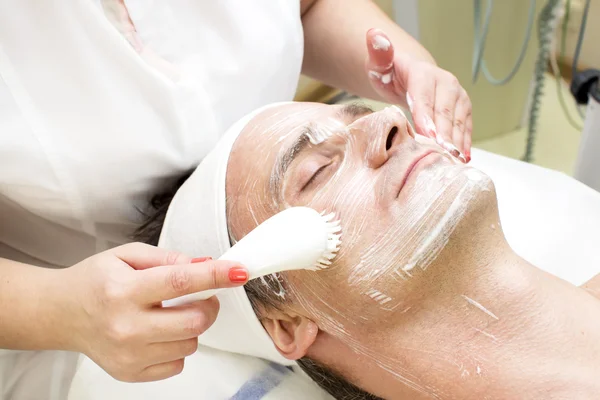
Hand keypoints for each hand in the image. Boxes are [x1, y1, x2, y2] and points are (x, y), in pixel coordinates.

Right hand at [58, 243, 247, 381]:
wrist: (61, 313)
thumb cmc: (96, 280)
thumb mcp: (127, 255)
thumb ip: (169, 258)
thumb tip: (206, 264)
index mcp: (124, 290)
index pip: (181, 282)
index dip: (215, 276)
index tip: (239, 271)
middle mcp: (126, 326)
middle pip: (194, 321)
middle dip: (209, 305)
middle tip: (201, 295)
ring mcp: (128, 354)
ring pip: (190, 344)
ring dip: (191, 326)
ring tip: (168, 313)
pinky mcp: (130, 373)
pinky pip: (178, 364)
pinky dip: (177, 347)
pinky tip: (159, 333)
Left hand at [365, 28, 472, 161]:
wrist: (408, 74)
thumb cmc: (390, 74)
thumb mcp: (379, 64)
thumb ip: (378, 53)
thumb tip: (375, 37)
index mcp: (423, 73)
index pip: (424, 96)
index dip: (426, 116)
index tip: (427, 136)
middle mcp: (445, 82)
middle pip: (444, 112)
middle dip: (444, 135)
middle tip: (441, 155)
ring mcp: (457, 95)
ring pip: (458, 121)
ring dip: (457, 142)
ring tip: (453, 162)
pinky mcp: (463, 108)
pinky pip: (465, 127)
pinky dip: (464, 143)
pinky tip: (462, 159)